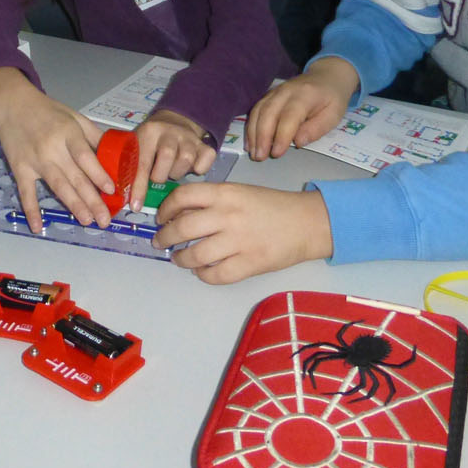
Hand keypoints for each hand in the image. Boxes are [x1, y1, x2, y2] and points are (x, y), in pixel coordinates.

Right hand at [0, 69, 113, 230]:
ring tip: (87, 221)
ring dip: (72, 205)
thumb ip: (94, 135)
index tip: (112, 191)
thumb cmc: (47, 111)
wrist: (12, 104)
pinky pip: (26, 192)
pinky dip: (31, 210)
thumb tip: (117, 152)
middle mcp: (52, 148)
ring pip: (57, 186)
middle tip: (104, 220)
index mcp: (68, 133)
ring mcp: (35, 160)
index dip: (98, 174)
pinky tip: (38, 227)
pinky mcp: (20, 169)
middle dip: (91, 200)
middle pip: (75, 177)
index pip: (85, 157)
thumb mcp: (74, 116)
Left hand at [129, 110, 215, 210]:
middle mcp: (170, 131)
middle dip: (160, 175)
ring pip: (186, 159)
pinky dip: (200, 168)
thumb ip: (133, 168)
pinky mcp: (204, 144)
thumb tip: (130, 200)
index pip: (143, 161)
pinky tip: (191, 168)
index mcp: (149, 132)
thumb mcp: (137, 146)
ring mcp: (188, 137)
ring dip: (178, 172)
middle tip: (157, 177)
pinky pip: (206, 159)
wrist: (174, 122)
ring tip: (172, 171)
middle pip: (167, 156)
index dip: (139, 186)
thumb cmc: (151, 141)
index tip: (136, 206)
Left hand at [153, 183, 332, 283]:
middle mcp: (228, 215)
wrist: (306, 222)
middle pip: (183, 228)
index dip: (166, 208)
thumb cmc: (271, 205)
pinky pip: (216, 275)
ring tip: (178, 258)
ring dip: (180, 259)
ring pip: (195, 255)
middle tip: (161, 241)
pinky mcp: (250, 264)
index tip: (161, 217)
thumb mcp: (240, 192)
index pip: (183, 196)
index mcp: (225, 193)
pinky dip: (203, 275)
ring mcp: (239, 241)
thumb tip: (179, 213)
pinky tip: (202, 270)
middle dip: (165, 237)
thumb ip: (212, 201)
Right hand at [246, 57, 357, 158]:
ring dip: (253, 133)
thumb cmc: (332, 98)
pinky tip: (251, 141)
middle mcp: (286, 91)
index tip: (276, 153)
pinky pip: (256, 110)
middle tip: (259, 157)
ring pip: (258, 111)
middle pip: (268, 112)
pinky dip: (251, 126)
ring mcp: (275, 91)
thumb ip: (317, 129)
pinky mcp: (269, 95)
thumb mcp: (333, 115)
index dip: (281, 136)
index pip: (289, 116)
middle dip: (262, 136)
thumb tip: (298, 142)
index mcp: (305, 95)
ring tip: (253, 152)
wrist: (326, 76)